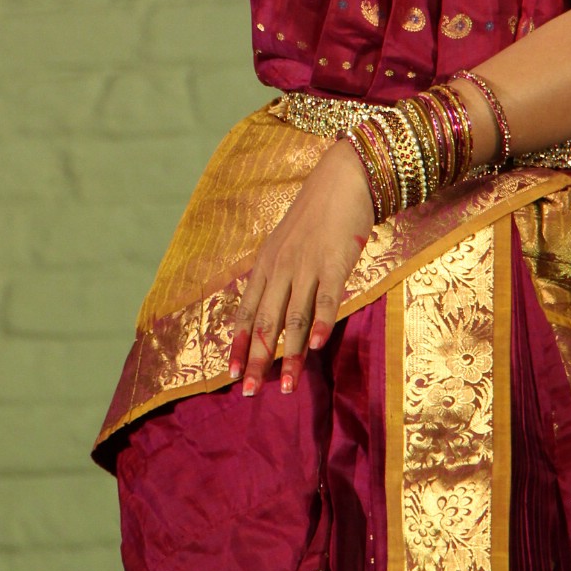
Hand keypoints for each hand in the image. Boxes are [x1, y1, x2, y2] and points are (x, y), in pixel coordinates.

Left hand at [228, 141, 375, 396]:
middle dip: (255, 360)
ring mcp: (307, 266)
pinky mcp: (334, 262)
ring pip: (294, 317)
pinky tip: (316, 347)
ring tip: (288, 385)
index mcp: (267, 265)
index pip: (245, 312)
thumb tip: (273, 308)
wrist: (343, 178)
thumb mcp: (288, 244)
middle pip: (264, 322)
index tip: (228, 374)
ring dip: (290, 354)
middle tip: (249, 392)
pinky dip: (320, 323)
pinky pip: (326, 298)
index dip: (236, 344)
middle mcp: (281, 268)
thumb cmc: (317, 214)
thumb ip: (280, 275)